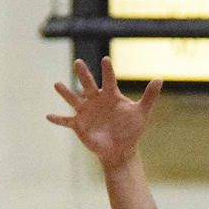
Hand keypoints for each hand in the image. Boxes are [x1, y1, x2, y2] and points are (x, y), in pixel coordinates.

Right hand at [47, 57, 162, 171]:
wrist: (120, 148)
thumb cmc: (131, 129)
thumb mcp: (141, 113)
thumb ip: (149, 96)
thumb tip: (160, 78)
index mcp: (110, 95)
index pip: (109, 79)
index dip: (107, 70)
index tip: (105, 60)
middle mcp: (96, 100)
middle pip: (88, 84)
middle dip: (83, 74)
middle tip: (78, 62)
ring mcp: (86, 112)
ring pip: (73, 99)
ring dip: (66, 92)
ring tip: (57, 84)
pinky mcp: (79, 125)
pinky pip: (66, 121)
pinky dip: (58, 120)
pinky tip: (48, 116)